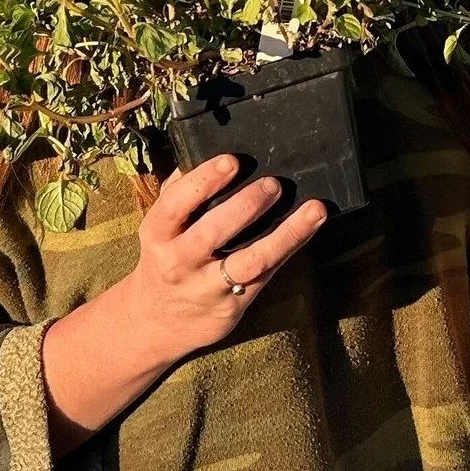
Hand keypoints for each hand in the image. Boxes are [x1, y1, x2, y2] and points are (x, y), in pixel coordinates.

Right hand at [121, 154, 326, 363]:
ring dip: (284, 233)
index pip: (175, 204)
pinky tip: (311, 225)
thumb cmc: (168, 256)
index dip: (203, 181)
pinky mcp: (233, 304)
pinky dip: (291, 247)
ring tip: (311, 208)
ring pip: (250, 259)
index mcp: (158, 233)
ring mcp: (208, 286)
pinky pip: (267, 273)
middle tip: (273, 183)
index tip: (232, 161)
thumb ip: (180, 193)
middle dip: (246, 204)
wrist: (159, 321)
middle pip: (213, 231)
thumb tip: (203, 149)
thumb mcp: (162, 227)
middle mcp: (179, 261)